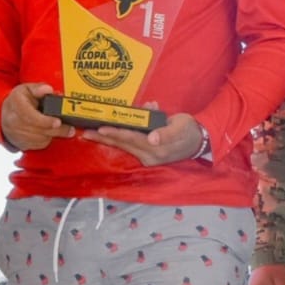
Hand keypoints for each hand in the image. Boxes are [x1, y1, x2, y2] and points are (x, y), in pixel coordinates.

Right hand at [0, 83, 77, 150]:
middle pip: (36, 129)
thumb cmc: (19, 101)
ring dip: (52, 134)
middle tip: (69, 129)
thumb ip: (38, 88)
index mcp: (15, 103)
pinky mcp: (20, 143)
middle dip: (55, 130)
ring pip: (38, 138)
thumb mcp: (27, 89)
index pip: (29, 115)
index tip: (57, 122)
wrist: (5, 114)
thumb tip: (48, 89)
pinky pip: (37, 145)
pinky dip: (46, 140)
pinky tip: (50, 133)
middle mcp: (12, 119)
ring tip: (63, 130)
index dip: (44, 121)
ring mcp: (15, 133)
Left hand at [81, 112, 204, 167]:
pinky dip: (117, 140)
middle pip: (123, 145)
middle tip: (86, 133)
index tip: (101, 128)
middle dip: (104, 138)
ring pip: (123, 147)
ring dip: (107, 141)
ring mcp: (147, 157)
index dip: (116, 133)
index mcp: (157, 148)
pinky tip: (104, 136)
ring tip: (90, 135)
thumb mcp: (181, 127)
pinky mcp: (146, 156)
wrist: (199, 141)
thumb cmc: (189, 130)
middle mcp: (149, 156)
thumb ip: (167, 133)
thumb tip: (152, 138)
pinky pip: (128, 147)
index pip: (132, 139)